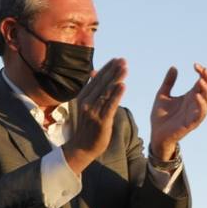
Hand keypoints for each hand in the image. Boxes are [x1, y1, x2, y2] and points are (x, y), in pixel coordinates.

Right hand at [63, 58, 127, 172]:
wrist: (81, 147)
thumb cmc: (86, 125)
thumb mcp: (86, 105)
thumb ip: (92, 90)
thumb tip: (94, 73)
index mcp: (83, 97)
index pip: (96, 79)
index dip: (107, 69)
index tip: (117, 59)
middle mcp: (87, 103)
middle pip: (102, 83)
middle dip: (113, 71)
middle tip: (123, 60)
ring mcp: (93, 112)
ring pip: (107, 92)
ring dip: (116, 79)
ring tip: (125, 69)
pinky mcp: (101, 121)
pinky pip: (110, 106)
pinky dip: (116, 95)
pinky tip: (123, 86)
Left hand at [148, 64, 206, 160]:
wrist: (155, 134)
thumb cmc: (160, 116)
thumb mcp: (162, 95)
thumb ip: (168, 82)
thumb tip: (174, 67)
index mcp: (191, 96)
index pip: (205, 82)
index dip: (204, 72)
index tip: (195, 65)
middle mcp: (196, 104)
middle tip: (202, 69)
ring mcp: (195, 113)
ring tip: (200, 80)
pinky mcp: (191, 123)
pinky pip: (201, 114)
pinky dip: (201, 104)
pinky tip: (195, 95)